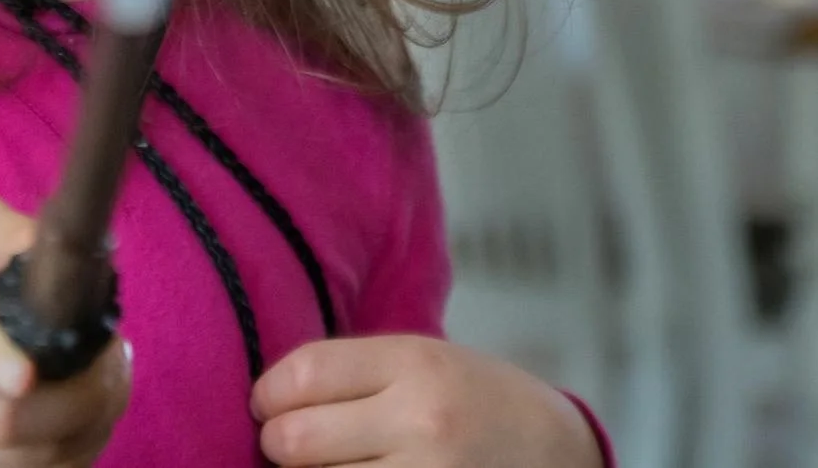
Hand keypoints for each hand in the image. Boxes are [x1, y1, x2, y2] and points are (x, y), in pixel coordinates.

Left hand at [251, 335, 602, 466]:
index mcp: (414, 364)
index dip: (267, 394)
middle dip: (278, 444)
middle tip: (289, 444)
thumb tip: (262, 398)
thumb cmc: (471, 400)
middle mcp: (422, 421)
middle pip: (294, 440)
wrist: (555, 452)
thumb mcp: (419, 359)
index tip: (267, 404)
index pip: (301, 375)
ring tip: (334, 463)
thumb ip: (348, 371)